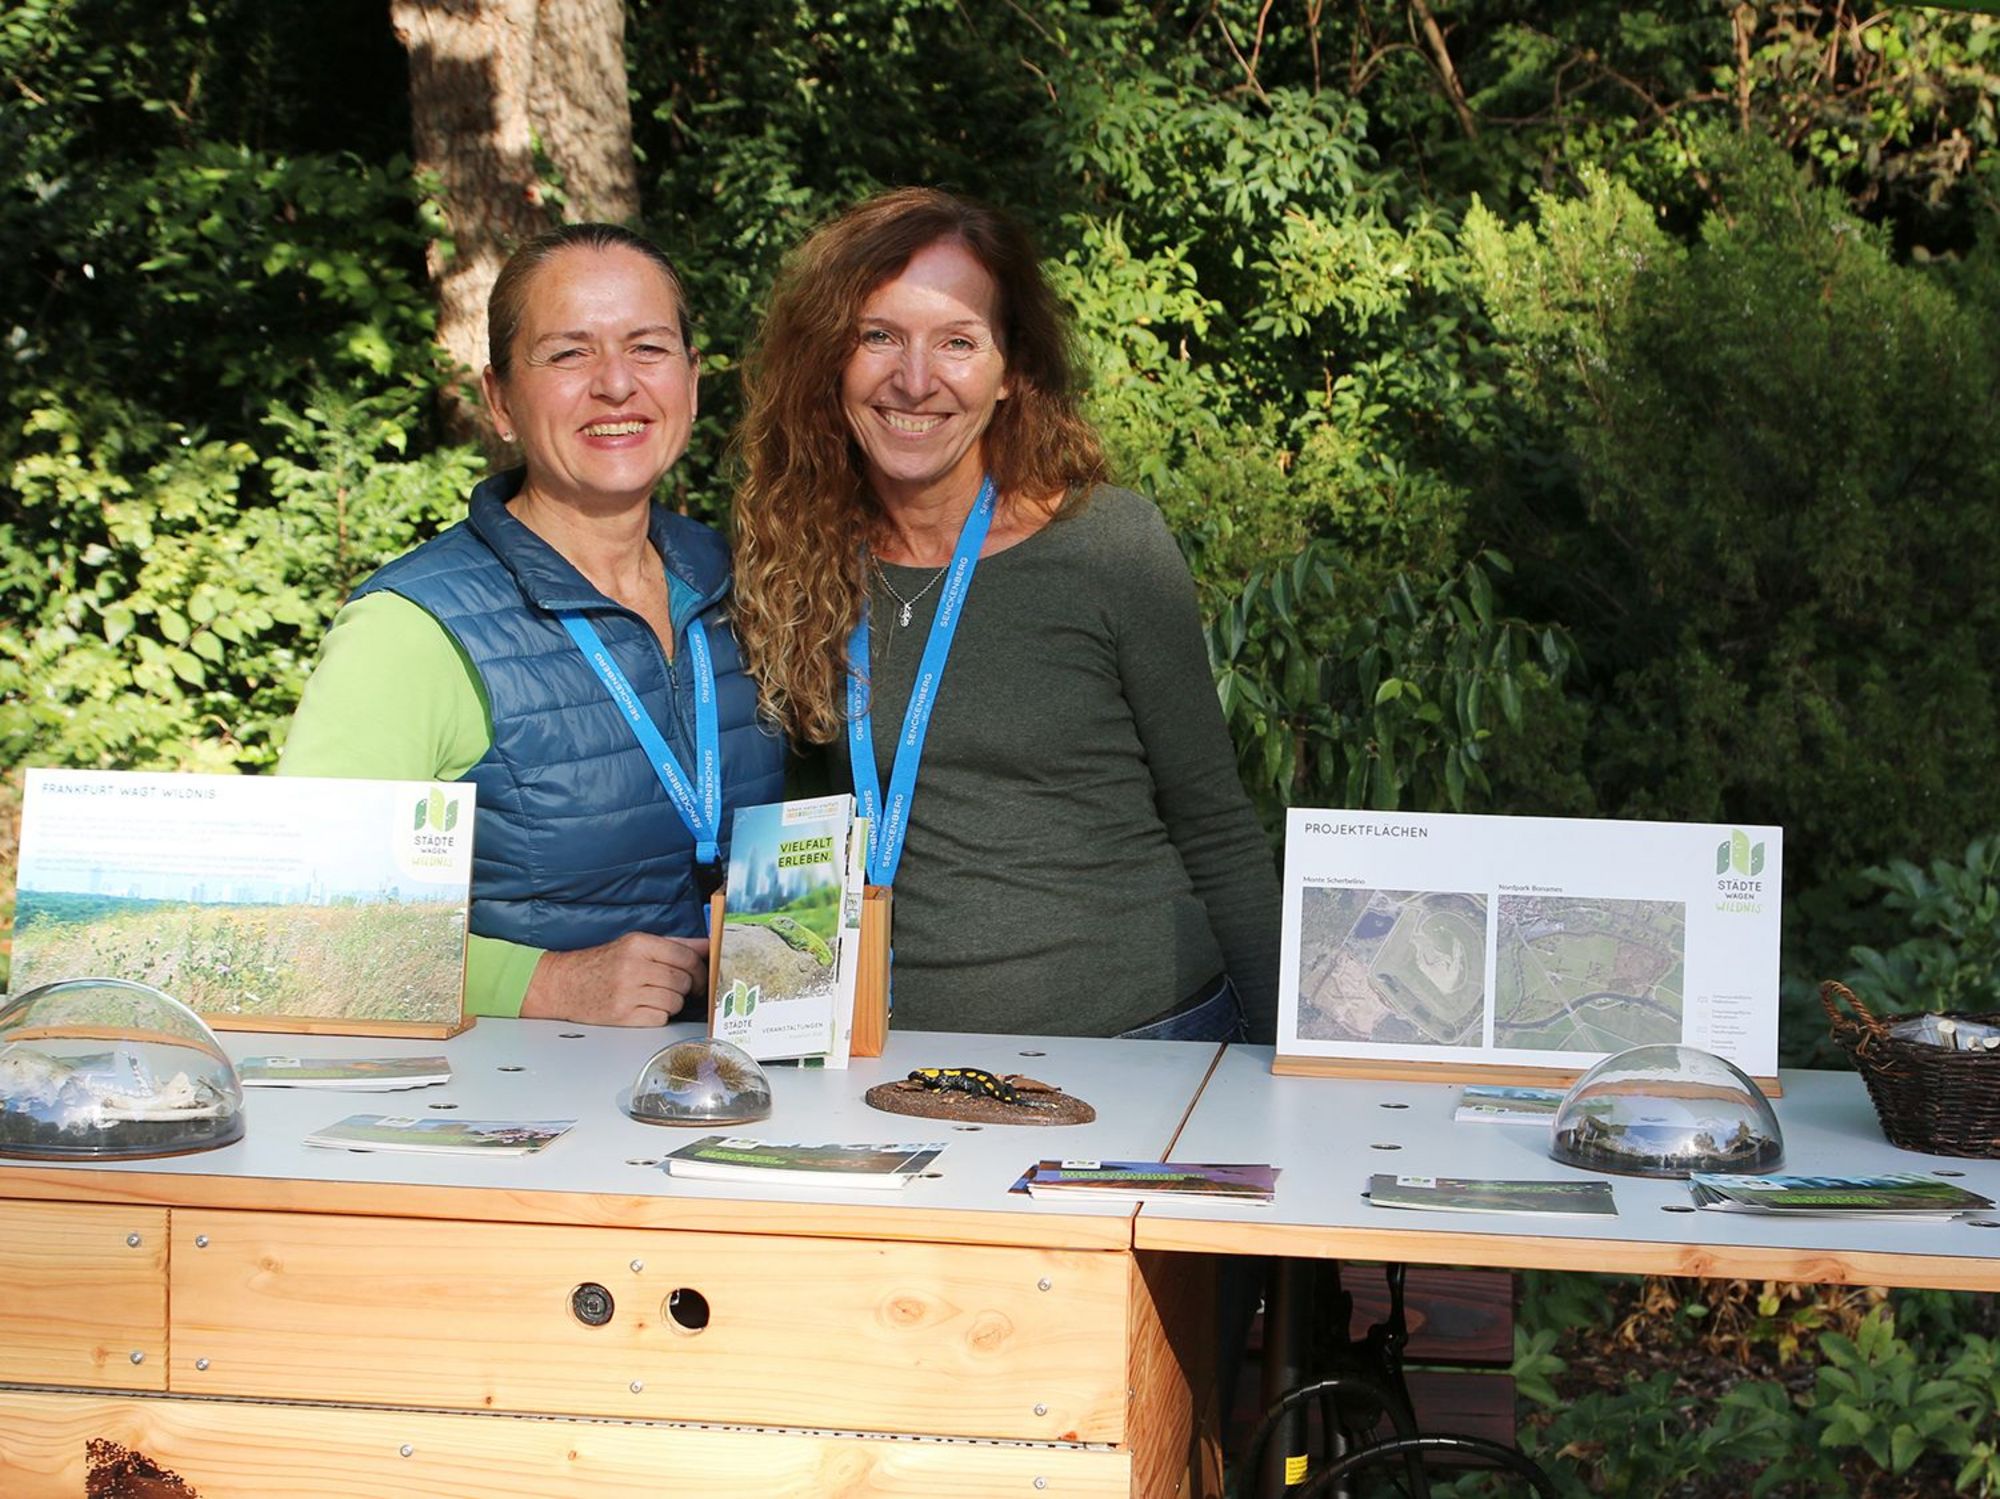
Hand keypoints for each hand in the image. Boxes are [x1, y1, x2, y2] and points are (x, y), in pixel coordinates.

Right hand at [519, 933, 709, 1025]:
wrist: (564, 985)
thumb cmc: (602, 964)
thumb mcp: (634, 945)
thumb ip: (673, 945)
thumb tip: (708, 946)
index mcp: (638, 944)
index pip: (687, 957)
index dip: (700, 969)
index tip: (702, 976)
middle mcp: (633, 966)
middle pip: (684, 981)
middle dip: (686, 987)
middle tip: (677, 987)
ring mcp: (627, 993)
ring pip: (675, 1002)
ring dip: (672, 1003)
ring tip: (655, 996)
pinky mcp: (623, 1016)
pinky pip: (661, 1018)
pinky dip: (658, 1016)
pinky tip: (644, 1008)